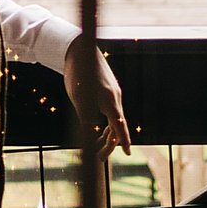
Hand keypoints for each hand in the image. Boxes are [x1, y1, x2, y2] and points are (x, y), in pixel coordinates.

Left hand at [66, 34, 130, 154]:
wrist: (80, 50)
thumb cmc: (78, 75)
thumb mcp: (79, 101)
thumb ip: (87, 121)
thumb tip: (89, 140)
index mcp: (110, 100)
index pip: (120, 126)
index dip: (124, 141)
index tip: (128, 153)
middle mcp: (115, 97)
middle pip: (117, 125)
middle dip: (109, 143)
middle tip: (99, 157)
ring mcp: (113, 92)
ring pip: (114, 119)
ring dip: (107, 134)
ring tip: (96, 147)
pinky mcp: (109, 89)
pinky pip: (111, 111)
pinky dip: (106, 123)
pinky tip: (98, 129)